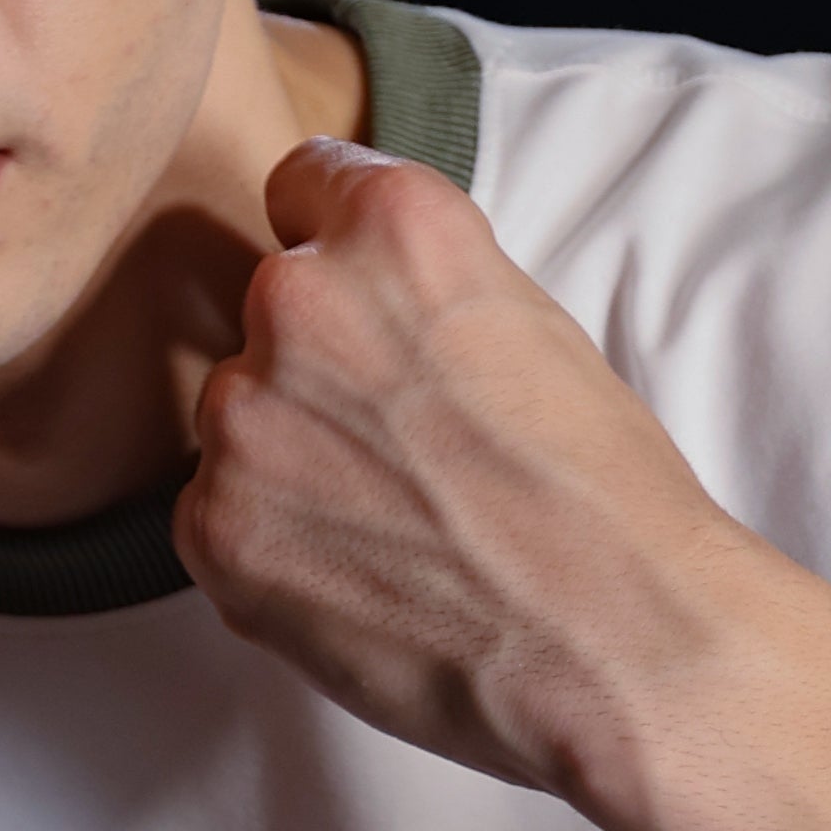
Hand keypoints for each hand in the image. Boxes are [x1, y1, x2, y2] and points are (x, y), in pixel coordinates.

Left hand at [176, 143, 757, 800]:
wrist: (615, 643)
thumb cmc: (604, 502)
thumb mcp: (532, 329)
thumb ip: (424, 297)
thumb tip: (372, 319)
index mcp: (394, 227)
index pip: (305, 186)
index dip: (338, 253)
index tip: (360, 307)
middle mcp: (301, 298)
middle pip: (272, 315)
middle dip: (321, 372)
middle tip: (403, 452)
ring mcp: (245, 414)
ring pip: (241, 420)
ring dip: (290, 461)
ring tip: (390, 529)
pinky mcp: (214, 524)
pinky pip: (214, 515)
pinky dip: (270, 546)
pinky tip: (358, 579)